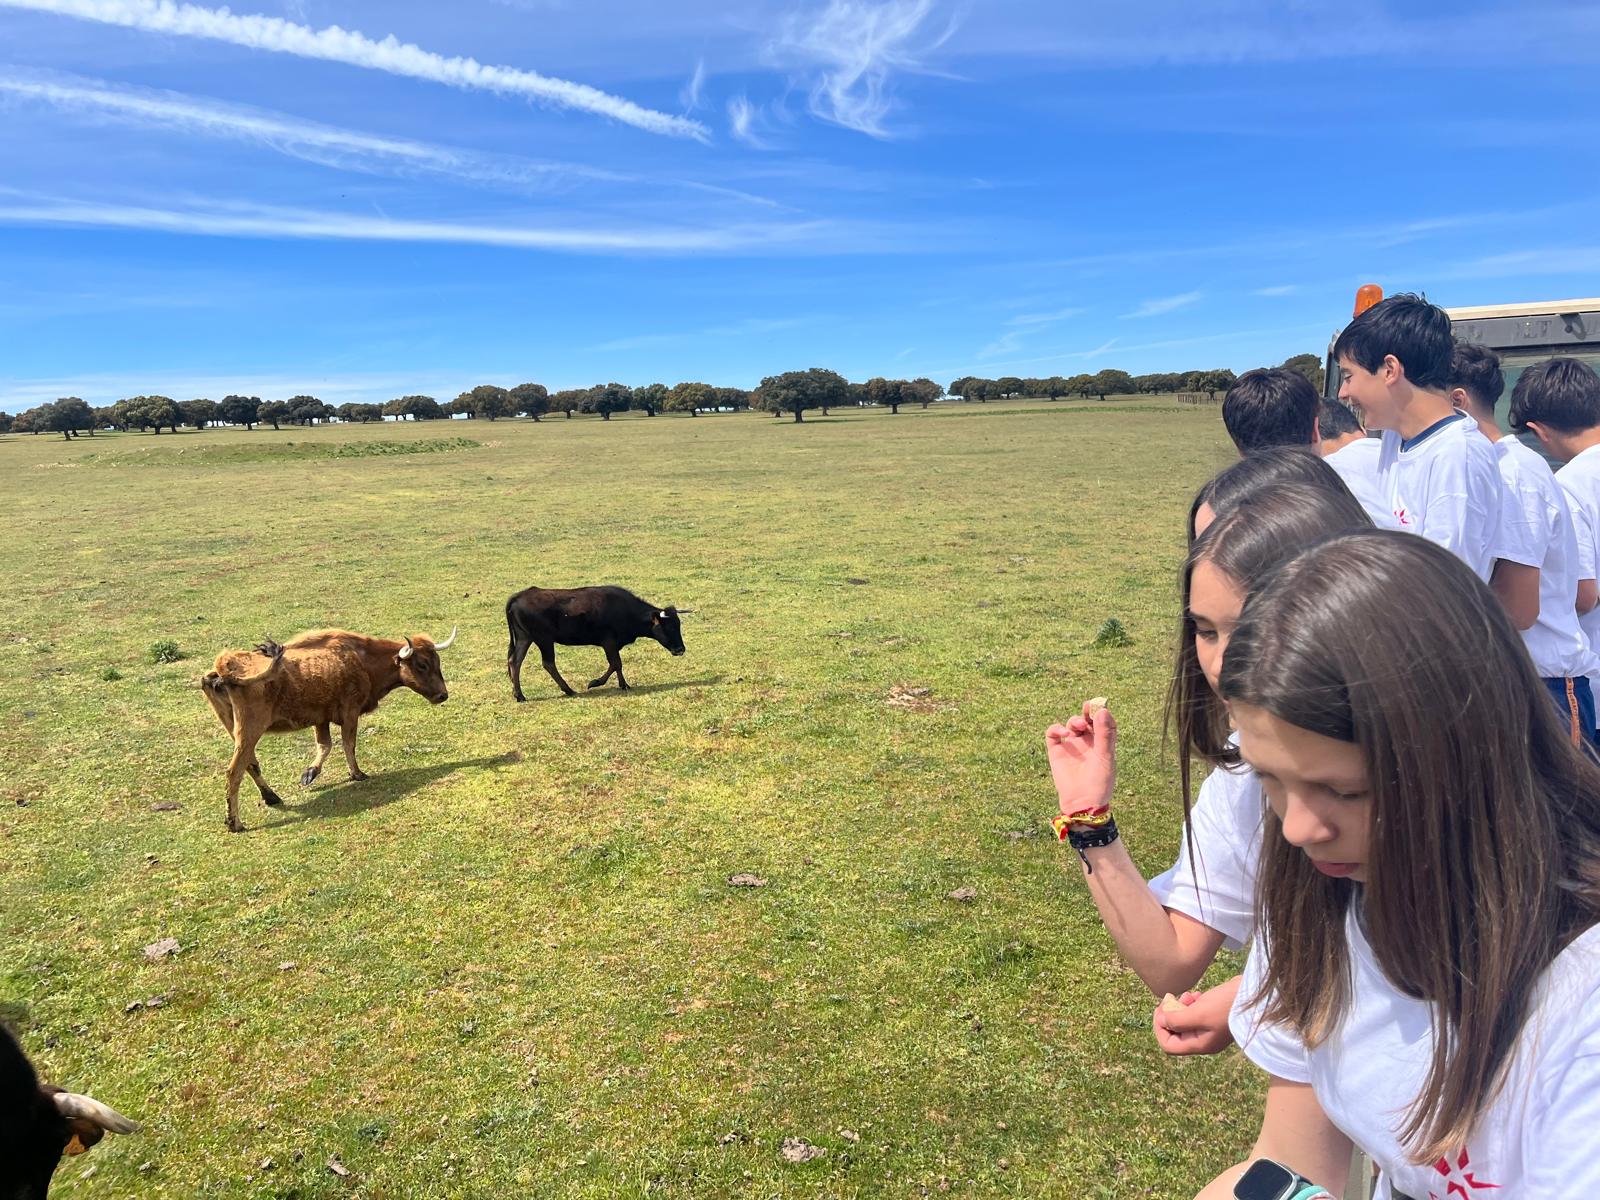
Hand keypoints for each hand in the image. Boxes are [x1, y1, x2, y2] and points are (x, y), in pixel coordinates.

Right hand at [1045, 701, 1116, 819]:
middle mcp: (1086, 743)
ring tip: (1079, 725)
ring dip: (1074, 720)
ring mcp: (1071, 746)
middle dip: (1087, 712)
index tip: (1100, 706)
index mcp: (1102, 743)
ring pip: (1070, 724)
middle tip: (1088, 707)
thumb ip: (1105, 734)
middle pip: (1086, 720)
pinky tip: (1065, 733)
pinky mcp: (1057, 752)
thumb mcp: (1105, 756)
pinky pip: (1052, 734)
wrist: (1082, 803)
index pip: (1102, 722)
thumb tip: (1102, 710)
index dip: (1101, 712)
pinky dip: (1056, 729)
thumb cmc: (1099, 782)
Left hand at [1152, 976, 1239, 1055]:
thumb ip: (1177, 1020)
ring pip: (1183, 1021)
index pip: (1169, 1045)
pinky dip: (1190, 1003)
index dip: (1159, 1028)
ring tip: (1187, 995)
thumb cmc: (1225, 1006)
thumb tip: (1162, 1021)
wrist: (1251, 994)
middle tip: (1170, 998)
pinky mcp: (1213, 1016)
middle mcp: (1203, 1039)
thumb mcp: (1198, 1013)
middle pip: (1174, 1033)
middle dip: (1169, 1015)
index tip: (1161, 1010)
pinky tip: (1195, 994)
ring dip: (1179, 1007)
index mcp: (1200, 1044)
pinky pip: (1194, 1013)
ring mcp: (1209, 1028)